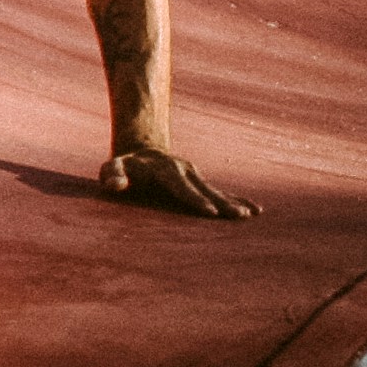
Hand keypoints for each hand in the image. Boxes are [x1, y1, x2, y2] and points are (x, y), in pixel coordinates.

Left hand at [97, 147, 258, 218]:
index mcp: (164, 169)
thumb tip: (114, 185)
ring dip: (234, 202)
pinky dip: (238, 199)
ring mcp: (195, 175)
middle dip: (221, 203)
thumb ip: (112, 175)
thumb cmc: (125, 166)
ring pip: (216, 191)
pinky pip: (221, 191)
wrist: (142, 151)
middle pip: (204, 189)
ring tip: (251, 214)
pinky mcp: (201, 181)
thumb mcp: (112, 168)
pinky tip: (255, 209)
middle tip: (238, 216)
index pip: (180, 186)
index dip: (194, 199)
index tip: (209, 212)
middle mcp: (184, 170)